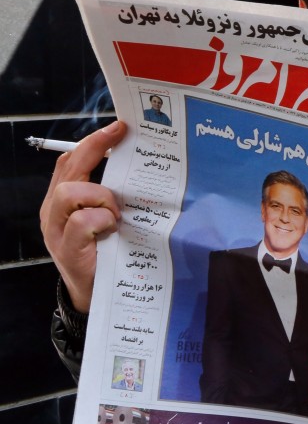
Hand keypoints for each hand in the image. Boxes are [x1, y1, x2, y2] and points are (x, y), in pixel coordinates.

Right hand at [40, 121, 126, 311]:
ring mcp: (56, 231)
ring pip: (70, 191)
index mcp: (62, 201)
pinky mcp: (67, 249)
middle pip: (68, 168)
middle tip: (121, 137)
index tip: (119, 127)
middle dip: (95, 148)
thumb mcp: (108, 220)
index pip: (70, 161)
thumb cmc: (106, 254)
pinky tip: (112, 227)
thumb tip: (138, 169)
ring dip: (100, 195)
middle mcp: (53, 212)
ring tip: (116, 212)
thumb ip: (111, 198)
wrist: (95, 296)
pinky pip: (81, 221)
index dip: (93, 142)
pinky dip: (100, 218)